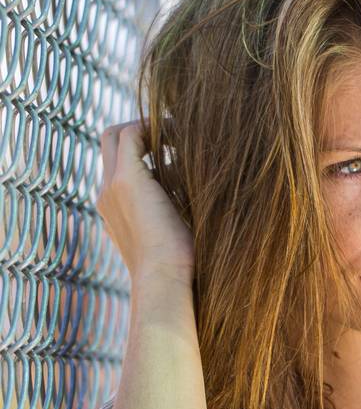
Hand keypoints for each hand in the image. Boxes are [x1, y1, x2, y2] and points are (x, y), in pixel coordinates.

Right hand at [95, 120, 193, 285]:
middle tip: (171, 130)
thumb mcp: (178, 237)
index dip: (142, 151)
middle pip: (108, 143)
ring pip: (117, 134)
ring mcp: (112, 187)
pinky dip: (155, 128)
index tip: (173, 151)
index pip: (117, 166)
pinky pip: (133, 134)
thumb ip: (180, 216)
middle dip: (138, 131)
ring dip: (148, 127)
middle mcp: (107, 196)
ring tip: (180, 129)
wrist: (166, 282)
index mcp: (115, 211)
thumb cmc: (180, 270)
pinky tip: (182, 131)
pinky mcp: (126, 179)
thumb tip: (205, 201)